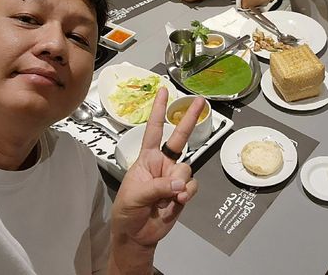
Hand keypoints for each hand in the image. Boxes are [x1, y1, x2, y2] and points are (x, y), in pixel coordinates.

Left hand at [112, 88, 204, 246]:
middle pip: (180, 137)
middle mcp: (163, 163)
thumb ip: (158, 187)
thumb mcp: (136, 195)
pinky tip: (179, 200)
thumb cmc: (128, 211)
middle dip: (189, 118)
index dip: (159, 110)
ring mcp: (174, 177)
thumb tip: (180, 183)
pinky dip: (188, 192)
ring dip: (181, 181)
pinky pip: (192, 185)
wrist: (137, 236)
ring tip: (171, 196)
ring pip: (187, 167)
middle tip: (200, 101)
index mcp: (147, 158)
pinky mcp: (183, 192)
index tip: (163, 91)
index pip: (154, 129)